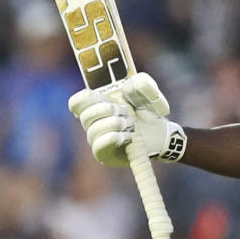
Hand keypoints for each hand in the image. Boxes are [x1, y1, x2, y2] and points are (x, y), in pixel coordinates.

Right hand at [69, 73, 186, 166]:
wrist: (162, 134)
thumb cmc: (149, 112)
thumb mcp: (150, 93)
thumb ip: (141, 83)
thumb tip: (127, 86)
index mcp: (99, 103)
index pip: (77, 102)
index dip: (83, 98)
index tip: (97, 95)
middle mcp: (94, 122)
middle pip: (85, 116)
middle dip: (106, 110)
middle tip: (125, 111)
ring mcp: (98, 139)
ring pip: (93, 131)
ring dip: (114, 124)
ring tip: (131, 124)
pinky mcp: (104, 155)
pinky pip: (98, 146)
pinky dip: (113, 138)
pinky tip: (128, 136)